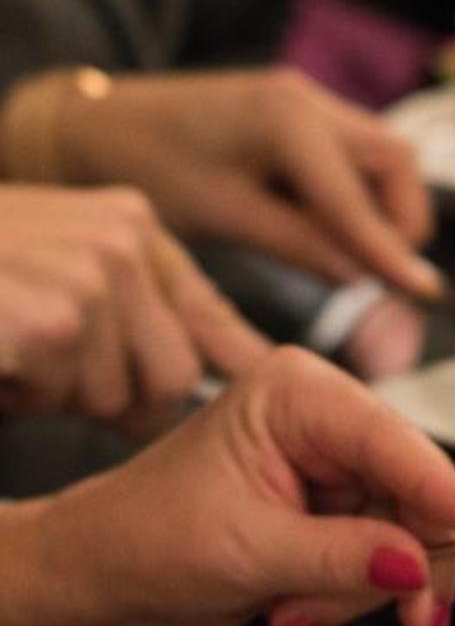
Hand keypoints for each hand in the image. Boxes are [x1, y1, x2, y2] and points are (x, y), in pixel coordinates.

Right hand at [0, 183, 265, 421]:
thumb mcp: (57, 263)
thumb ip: (137, 305)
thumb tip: (240, 360)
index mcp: (130, 224)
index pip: (207, 311)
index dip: (238, 358)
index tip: (259, 379)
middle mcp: (121, 242)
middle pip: (175, 375)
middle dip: (117, 395)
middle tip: (51, 367)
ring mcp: (91, 277)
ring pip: (114, 398)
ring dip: (56, 394)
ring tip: (13, 347)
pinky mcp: (55, 323)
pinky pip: (62, 400)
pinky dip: (21, 394)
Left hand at [0, 347, 454, 625]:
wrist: (112, 577)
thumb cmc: (150, 538)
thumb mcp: (250, 551)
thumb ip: (344, 555)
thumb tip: (417, 562)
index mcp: (297, 392)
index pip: (394, 440)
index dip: (444, 489)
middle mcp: (325, 417)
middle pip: (418, 491)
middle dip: (401, 563)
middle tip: (409, 620)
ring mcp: (337, 465)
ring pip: (410, 535)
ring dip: (364, 590)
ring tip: (295, 608)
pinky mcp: (342, 509)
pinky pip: (389, 559)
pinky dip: (354, 596)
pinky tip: (299, 606)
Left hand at [7, 68, 441, 299]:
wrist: (96, 125)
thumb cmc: (148, 166)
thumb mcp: (225, 215)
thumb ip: (300, 244)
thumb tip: (363, 279)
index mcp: (286, 119)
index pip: (361, 196)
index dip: (393, 250)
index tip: (424, 292)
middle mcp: (306, 99)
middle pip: (395, 160)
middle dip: (401, 220)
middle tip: (385, 274)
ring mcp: (304, 101)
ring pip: (381, 157)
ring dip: (383, 208)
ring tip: (356, 258)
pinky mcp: (296, 114)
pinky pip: (351, 156)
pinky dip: (356, 196)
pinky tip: (329, 231)